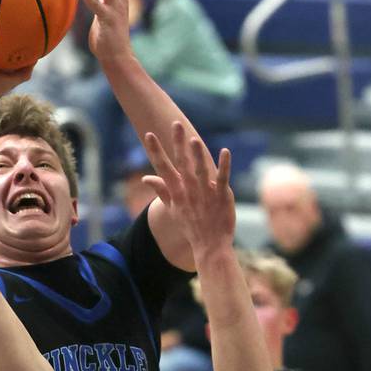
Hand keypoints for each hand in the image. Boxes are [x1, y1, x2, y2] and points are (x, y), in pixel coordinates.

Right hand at [142, 122, 233, 256]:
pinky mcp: (222, 197)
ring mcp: (205, 194)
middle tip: (176, 124)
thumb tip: (146, 178)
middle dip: (177, 144)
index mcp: (176, 193)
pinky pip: (222, 179)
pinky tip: (225, 151)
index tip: (149, 135)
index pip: (162, 168)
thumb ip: (161, 190)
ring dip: (197, 156)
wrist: (209, 246)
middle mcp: (188, 191)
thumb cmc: (190, 226)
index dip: (155, 151)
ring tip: (193, 139)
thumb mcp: (172, 209)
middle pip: (181, 164)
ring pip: (200, 171)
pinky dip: (224, 165)